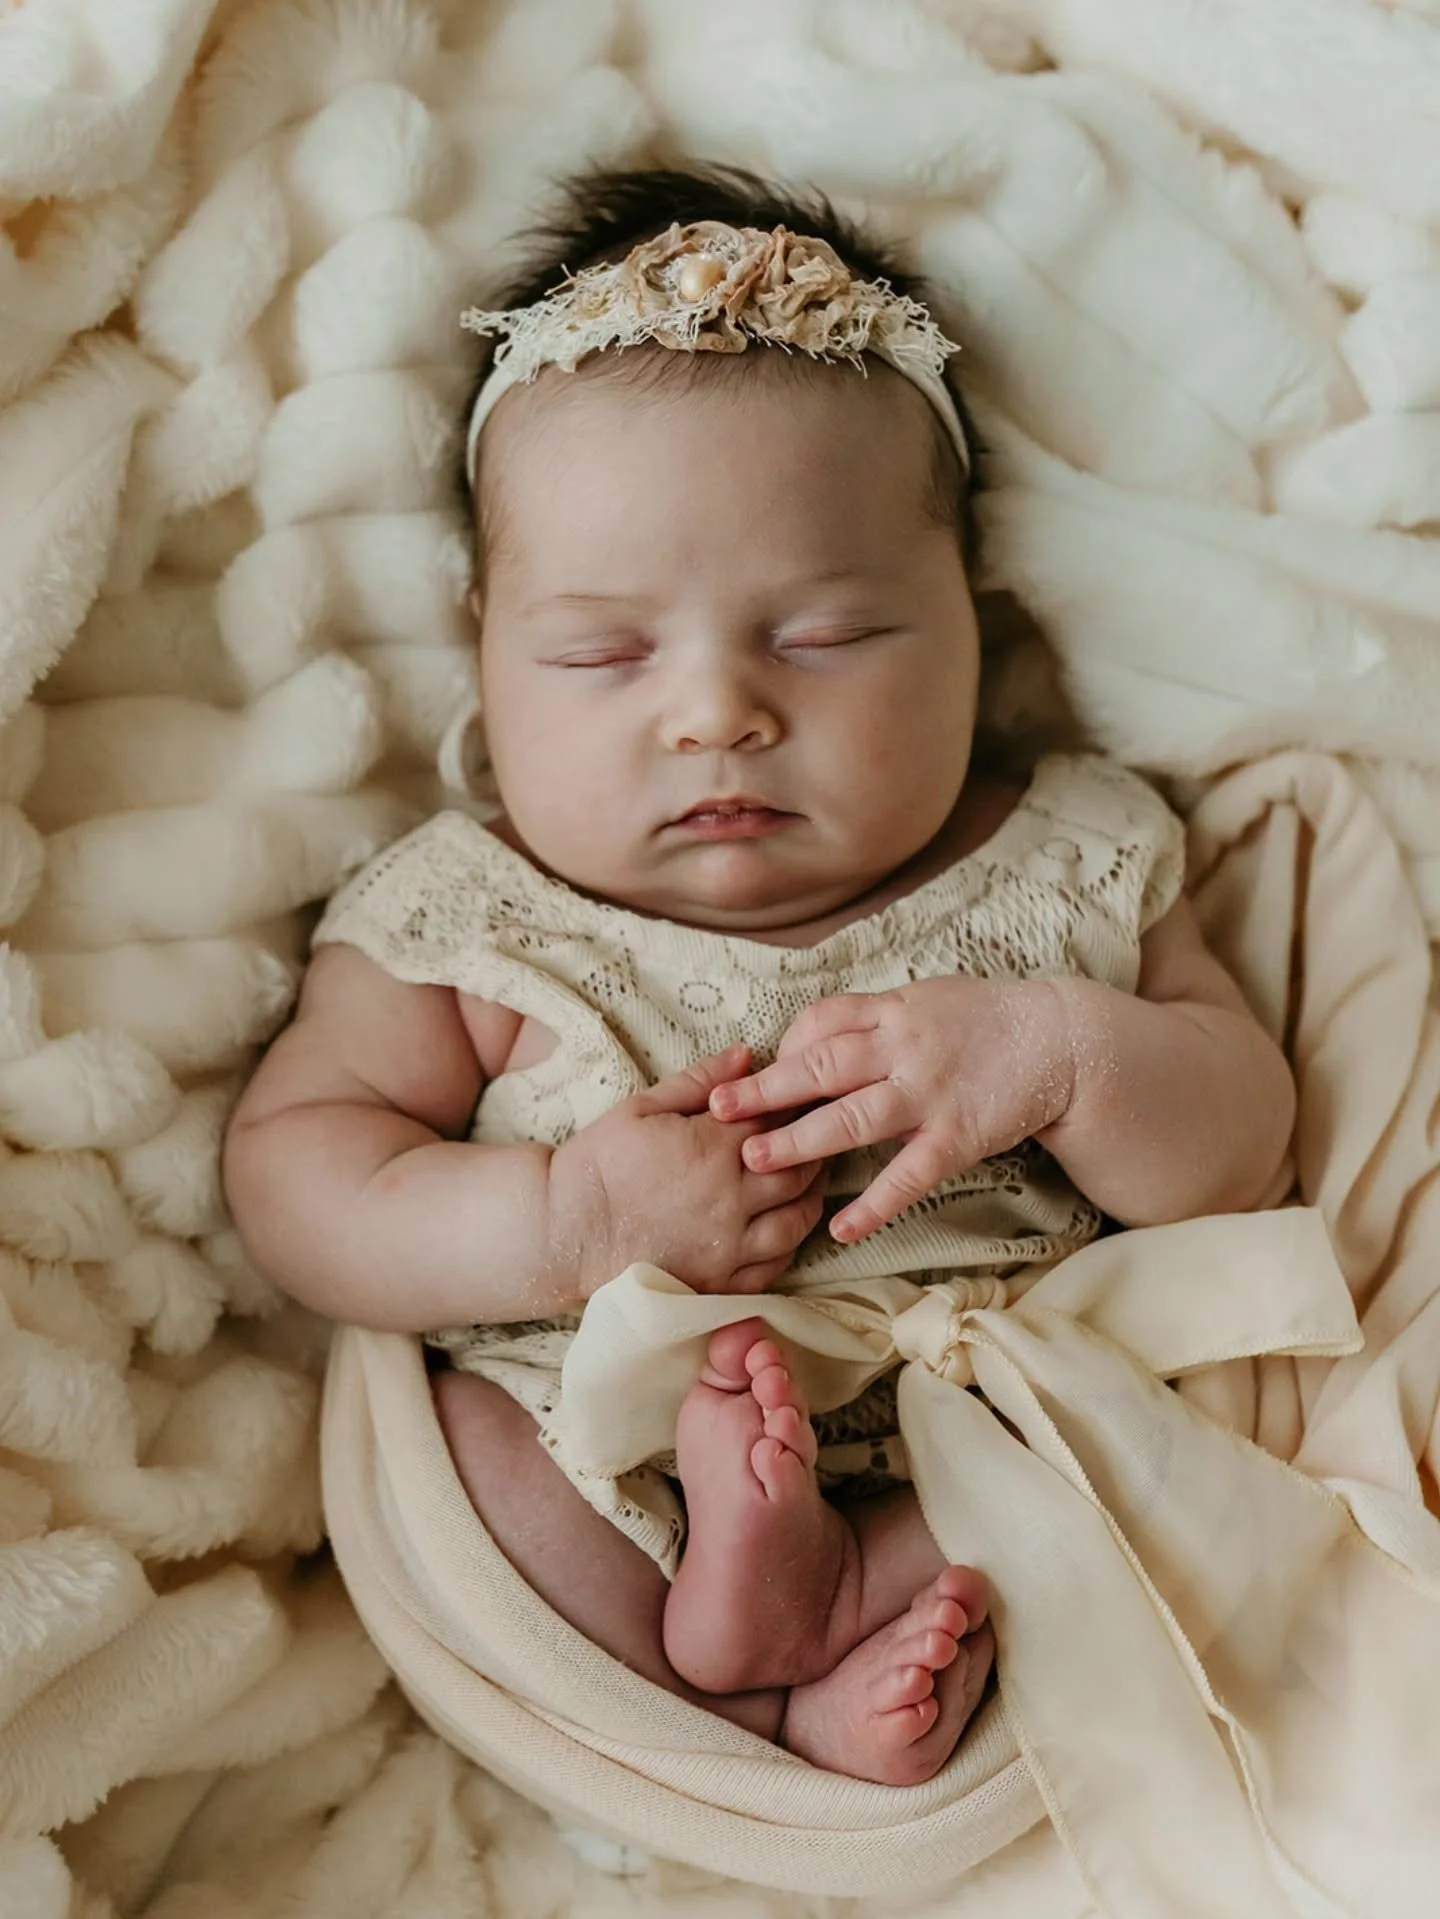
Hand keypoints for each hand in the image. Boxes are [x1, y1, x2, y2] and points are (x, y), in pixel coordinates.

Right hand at [550, 1044, 827, 1298]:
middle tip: (818, 1137)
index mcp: (715, 1147)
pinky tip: (786, 1227)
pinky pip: (776, 1265)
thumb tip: (748, 1055)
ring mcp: (730, 1245)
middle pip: (800, 1170)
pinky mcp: (720, 1282)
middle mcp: (733, 1197)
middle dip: (814, 1150)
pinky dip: (790, 1244)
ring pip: (798, 1220)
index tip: (804, 1098)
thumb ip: (700, 1080)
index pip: (780, 1119)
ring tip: (808, 1181)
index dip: (797, 1106)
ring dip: (811, 1197)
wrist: (564, 1229)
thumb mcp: (644, 1106)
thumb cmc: (599, 1162)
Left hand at [707, 981, 1074, 1243]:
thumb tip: (807, 1041)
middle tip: (717, 1112)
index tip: (745, 1072)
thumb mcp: (923, 1001)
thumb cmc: (984, 1021)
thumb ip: (870, 1020)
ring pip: (854, 1118)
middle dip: (766, 1090)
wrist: (1062, 1040)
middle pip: (822, 1067)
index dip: (781, 1049)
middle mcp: (904, 1048)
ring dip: (800, 1141)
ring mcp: (930, 1093)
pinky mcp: (959, 1136)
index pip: (822, 1024)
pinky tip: (842, 1228)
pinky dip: (875, 1205)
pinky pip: (909, 1176)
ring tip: (755, 1161)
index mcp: (893, 1012)